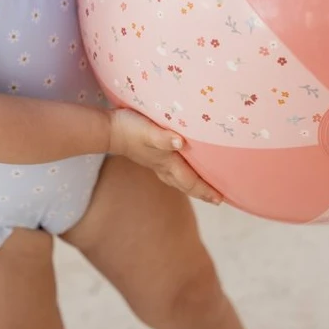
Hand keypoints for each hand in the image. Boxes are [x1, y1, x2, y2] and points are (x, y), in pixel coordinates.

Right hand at [108, 107, 222, 203]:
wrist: (107, 130)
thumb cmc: (129, 129)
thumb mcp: (148, 131)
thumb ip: (163, 138)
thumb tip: (181, 142)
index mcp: (167, 162)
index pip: (190, 180)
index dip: (205, 190)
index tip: (221, 199)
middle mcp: (162, 165)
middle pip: (185, 184)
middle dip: (201, 192)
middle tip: (216, 200)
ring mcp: (154, 161)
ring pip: (176, 179)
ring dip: (190, 185)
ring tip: (200, 188)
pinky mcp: (148, 154)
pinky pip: (168, 170)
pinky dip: (178, 174)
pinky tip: (177, 167)